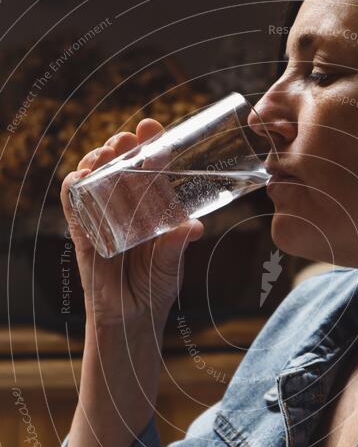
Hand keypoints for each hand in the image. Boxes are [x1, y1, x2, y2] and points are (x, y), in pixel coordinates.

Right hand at [61, 119, 203, 327]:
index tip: (152, 126)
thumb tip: (194, 227)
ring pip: (95, 179)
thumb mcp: (171, 265)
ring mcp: (102, 218)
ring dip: (98, 161)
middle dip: (122, 147)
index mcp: (151, 207)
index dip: (149, 145)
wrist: (132, 320)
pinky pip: (74, 206)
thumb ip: (178, 246)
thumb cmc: (155, 288)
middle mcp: (126, 208)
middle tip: (128, 138)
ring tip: (108, 152)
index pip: (149, 168)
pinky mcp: (84, 234)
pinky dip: (74, 188)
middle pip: (119, 167)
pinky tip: (82, 176)